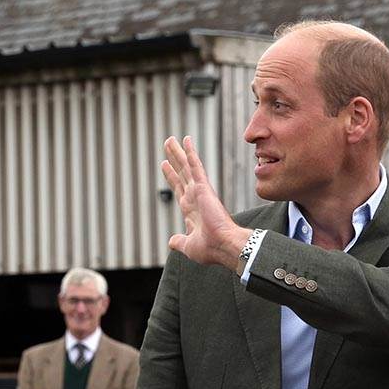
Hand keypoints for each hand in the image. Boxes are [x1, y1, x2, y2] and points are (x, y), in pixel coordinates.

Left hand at [161, 136, 248, 269]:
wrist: (222, 246)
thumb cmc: (210, 249)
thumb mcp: (188, 246)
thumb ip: (179, 242)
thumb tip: (171, 242)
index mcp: (191, 210)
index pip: (179, 188)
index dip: (172, 176)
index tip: (166, 165)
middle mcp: (195, 197)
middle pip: (181, 173)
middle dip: (174, 160)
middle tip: (168, 145)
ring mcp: (199, 191)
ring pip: (186, 166)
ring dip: (177, 153)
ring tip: (170, 140)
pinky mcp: (203, 187)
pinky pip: (195, 166)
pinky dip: (190, 153)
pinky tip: (185, 140)